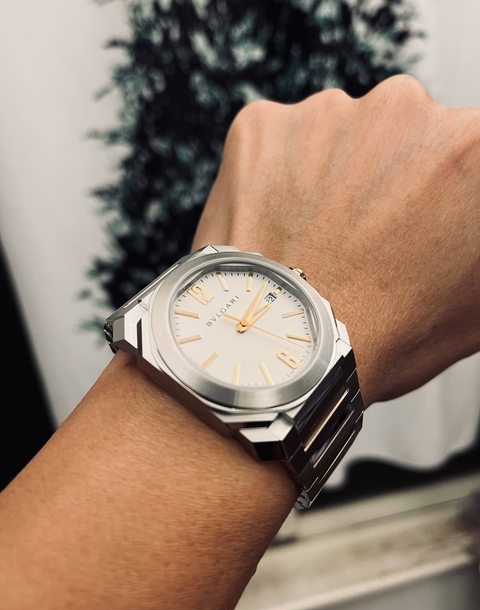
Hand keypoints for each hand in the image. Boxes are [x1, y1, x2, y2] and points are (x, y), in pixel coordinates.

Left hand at [194, 76, 479, 405]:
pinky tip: (284, 226)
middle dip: (390, 179)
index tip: (425, 219)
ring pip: (338, 138)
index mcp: (471, 148)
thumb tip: (467, 225)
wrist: (286, 356)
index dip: (441, 195)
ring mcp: (326, 115)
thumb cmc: (381, 335)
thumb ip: (478, 240)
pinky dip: (279, 177)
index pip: (461, 155)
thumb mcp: (478, 300)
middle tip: (369, 237)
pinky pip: (279, 144)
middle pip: (402, 136)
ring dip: (333, 176)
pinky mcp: (263, 127)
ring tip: (320, 240)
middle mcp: (402, 111)